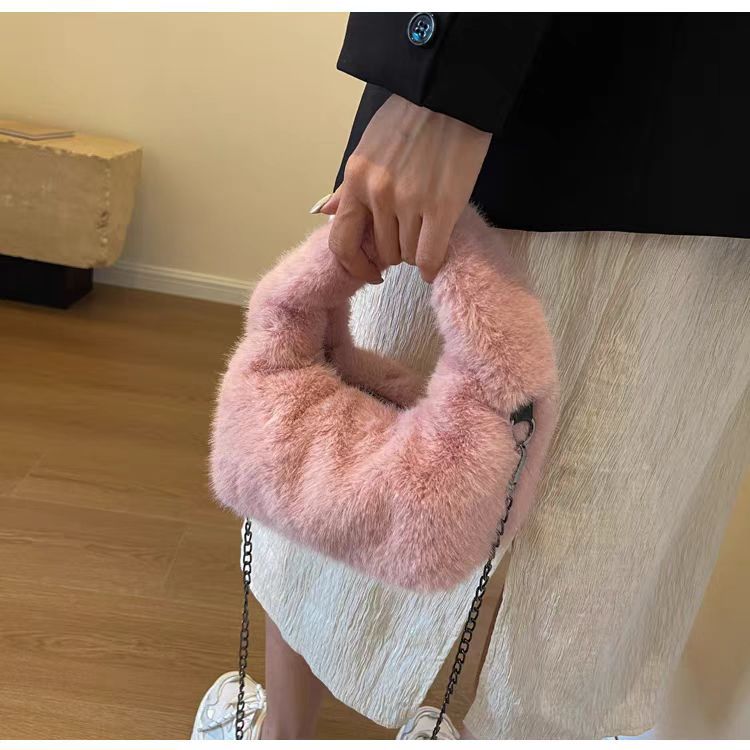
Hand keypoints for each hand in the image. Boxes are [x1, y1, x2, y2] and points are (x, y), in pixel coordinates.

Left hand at [320, 95, 490, 282]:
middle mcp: (377, 194)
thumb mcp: (367, 148)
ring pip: (407, 254)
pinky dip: (430, 265)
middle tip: (407, 240)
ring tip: (425, 235)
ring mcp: (409, 202)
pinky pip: (429, 255)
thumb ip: (348, 187)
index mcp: (355, 179)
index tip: (368, 271)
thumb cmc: (410, 117)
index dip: (354, 265)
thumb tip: (325, 212)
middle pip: (382, 251)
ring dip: (415, 252)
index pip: (341, 241)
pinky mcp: (441, 207)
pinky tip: (432, 264)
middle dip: (394, 252)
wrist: (449, 93)